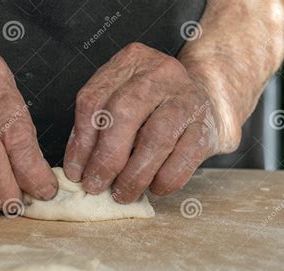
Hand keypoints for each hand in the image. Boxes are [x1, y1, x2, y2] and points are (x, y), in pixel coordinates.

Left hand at [64, 43, 239, 202]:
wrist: (207, 100)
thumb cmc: (151, 108)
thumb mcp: (120, 103)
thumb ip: (97, 129)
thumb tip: (77, 169)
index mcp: (129, 62)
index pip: (93, 100)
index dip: (81, 142)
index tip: (76, 173)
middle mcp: (159, 73)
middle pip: (124, 114)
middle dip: (106, 158)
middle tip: (95, 186)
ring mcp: (187, 97)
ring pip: (155, 137)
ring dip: (134, 174)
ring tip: (122, 194)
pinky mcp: (206, 124)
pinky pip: (184, 157)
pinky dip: (165, 179)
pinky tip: (154, 188)